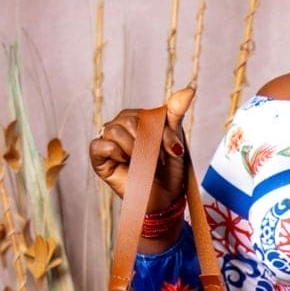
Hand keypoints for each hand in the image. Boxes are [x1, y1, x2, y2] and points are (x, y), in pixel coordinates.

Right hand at [89, 86, 195, 210]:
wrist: (164, 202)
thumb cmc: (170, 174)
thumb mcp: (175, 141)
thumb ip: (176, 114)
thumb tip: (190, 88)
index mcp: (138, 120)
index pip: (147, 114)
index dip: (161, 132)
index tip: (173, 150)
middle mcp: (121, 127)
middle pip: (129, 119)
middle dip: (148, 141)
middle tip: (156, 160)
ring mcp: (109, 142)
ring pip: (115, 129)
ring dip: (134, 149)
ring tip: (142, 164)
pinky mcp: (99, 159)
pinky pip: (101, 144)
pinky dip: (116, 153)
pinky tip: (126, 163)